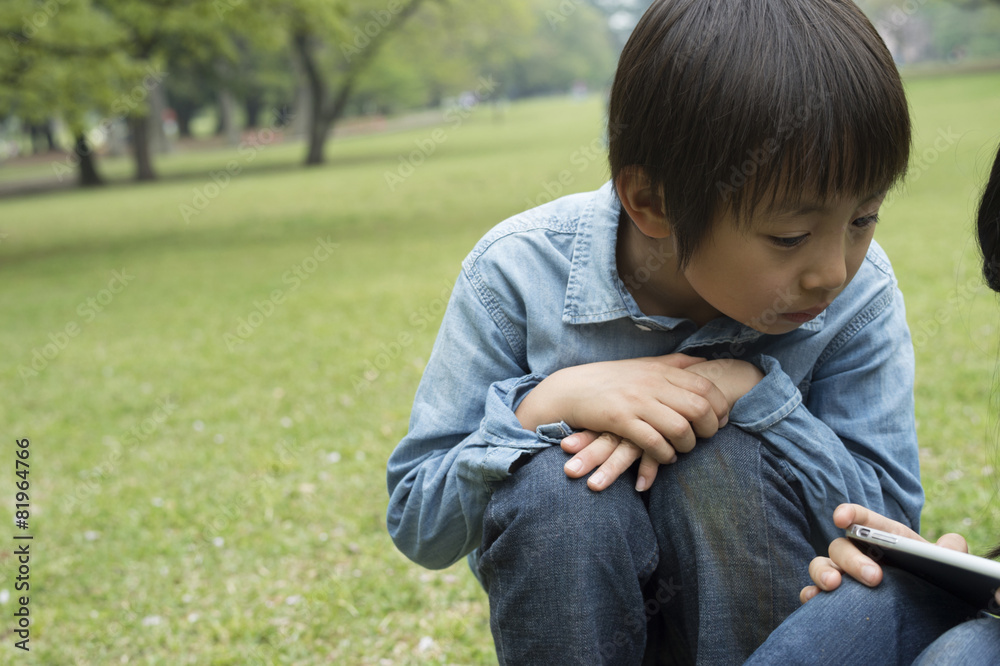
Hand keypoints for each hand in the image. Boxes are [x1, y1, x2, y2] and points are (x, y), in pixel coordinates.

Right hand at [560, 358, 762, 491]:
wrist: (571, 389)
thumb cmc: (610, 379)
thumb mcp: (643, 365)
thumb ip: (674, 363)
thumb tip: (704, 362)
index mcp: (660, 370)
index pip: (704, 386)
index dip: (720, 405)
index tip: (722, 420)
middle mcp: (651, 384)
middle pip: (698, 408)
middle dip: (709, 428)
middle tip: (706, 437)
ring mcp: (635, 402)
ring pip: (679, 427)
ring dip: (687, 445)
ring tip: (683, 449)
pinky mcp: (620, 420)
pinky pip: (653, 442)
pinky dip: (665, 454)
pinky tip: (665, 457)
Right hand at [799, 504, 969, 603]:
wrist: (923, 607)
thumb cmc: (927, 577)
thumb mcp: (943, 563)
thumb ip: (951, 550)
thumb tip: (951, 544)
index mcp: (880, 537)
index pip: (860, 519)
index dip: (849, 514)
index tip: (842, 518)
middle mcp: (856, 551)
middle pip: (842, 546)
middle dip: (853, 559)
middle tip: (875, 578)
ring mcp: (843, 573)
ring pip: (822, 564)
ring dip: (823, 572)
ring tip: (834, 585)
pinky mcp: (834, 596)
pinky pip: (813, 591)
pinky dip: (811, 594)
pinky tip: (815, 601)